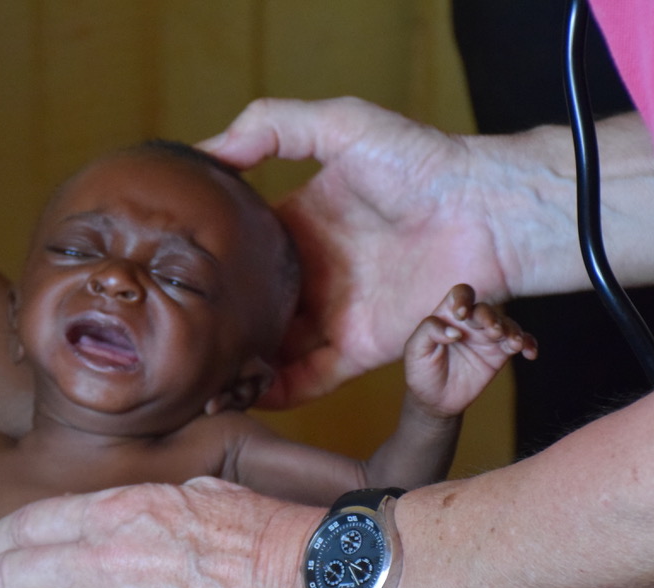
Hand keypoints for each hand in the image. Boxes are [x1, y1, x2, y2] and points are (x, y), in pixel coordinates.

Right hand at [200, 97, 510, 405]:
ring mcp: (335, 315)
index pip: (242, 251)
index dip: (208, 264)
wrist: (488, 212)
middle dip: (218, 324)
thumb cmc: (422, 162)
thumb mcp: (340, 124)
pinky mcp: (359, 350)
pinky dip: (276, 393)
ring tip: (195, 377)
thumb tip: (206, 149)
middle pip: (251, 307)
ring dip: (238, 364)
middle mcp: (313, 275)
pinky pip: (308, 380)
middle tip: (170, 336)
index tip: (165, 274)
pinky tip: (240, 395)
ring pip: (271, 350)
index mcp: (301, 225)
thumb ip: (270, 127)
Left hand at [404, 283, 536, 417]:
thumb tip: (454, 330)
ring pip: (506, 324)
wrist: (435, 400)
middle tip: (492, 331)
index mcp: (448, 315)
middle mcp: (470, 322)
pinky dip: (529, 343)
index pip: (461, 294)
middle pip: (485, 309)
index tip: (460, 315)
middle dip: (490, 318)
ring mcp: (487, 336)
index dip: (463, 299)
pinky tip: (530, 353)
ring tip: (513, 343)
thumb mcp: (415, 350)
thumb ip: (429, 332)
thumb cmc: (421, 371)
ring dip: (512, 331)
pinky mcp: (501, 352)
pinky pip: (521, 341)